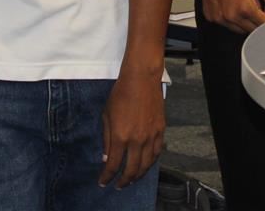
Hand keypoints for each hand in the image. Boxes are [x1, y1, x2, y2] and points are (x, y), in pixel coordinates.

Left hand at [99, 72, 164, 188]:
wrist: (141, 79)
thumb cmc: (120, 94)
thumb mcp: (106, 116)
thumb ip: (107, 139)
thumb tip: (107, 158)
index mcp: (120, 136)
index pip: (114, 165)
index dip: (107, 177)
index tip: (103, 182)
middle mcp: (137, 140)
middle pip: (132, 170)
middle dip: (124, 181)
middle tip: (119, 185)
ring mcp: (151, 136)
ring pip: (147, 164)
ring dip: (139, 175)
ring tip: (132, 179)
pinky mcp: (160, 130)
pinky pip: (157, 152)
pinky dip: (151, 162)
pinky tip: (146, 164)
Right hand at [195, 0, 264, 34]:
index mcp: (244, 8)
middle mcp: (230, 16)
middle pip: (253, 30)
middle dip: (260, 19)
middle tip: (259, 3)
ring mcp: (219, 18)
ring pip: (241, 30)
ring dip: (247, 20)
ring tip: (245, 2)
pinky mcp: (212, 18)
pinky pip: (229, 25)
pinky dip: (235, 18)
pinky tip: (234, 4)